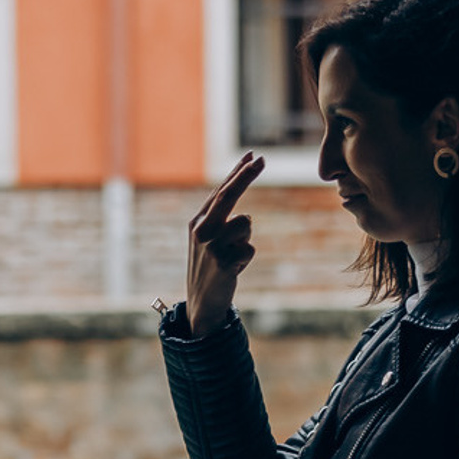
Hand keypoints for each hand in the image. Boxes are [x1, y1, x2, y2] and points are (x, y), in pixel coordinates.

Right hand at [186, 154, 264, 333]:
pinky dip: (246, 259)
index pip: (220, 192)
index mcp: (197, 223)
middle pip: (229, 195)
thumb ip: (222, 224)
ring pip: (246, 224)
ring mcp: (212, 246)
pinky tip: (233, 269)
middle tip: (261, 159)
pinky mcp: (224, 262)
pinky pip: (250, 249)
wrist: (201, 303)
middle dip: (246, 175)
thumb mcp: (208, 243)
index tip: (252, 156)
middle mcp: (202, 230)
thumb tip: (247, 215)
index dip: (237, 173)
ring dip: (245, 239)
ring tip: (232, 256)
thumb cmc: (209, 269)